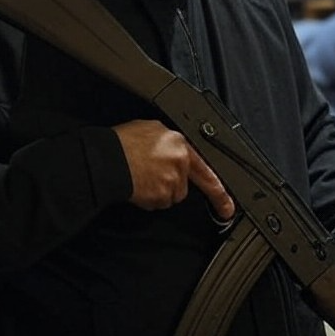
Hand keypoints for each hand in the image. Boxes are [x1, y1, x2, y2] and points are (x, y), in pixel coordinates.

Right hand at [113, 120, 234, 220]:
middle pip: (184, 184)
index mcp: (180, 144)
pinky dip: (149, 198)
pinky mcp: (159, 197)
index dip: (219, 190)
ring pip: (171, 195)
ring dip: (160, 190)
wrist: (106, 158)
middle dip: (172, 184)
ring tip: (141, 176)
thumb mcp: (150, 129)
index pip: (206, 169)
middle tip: (163, 184)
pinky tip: (137, 185)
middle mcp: (180, 163)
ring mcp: (171, 182)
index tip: (228, 206)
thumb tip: (172, 148)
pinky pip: (158, 203)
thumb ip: (169, 142)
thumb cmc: (122, 143)